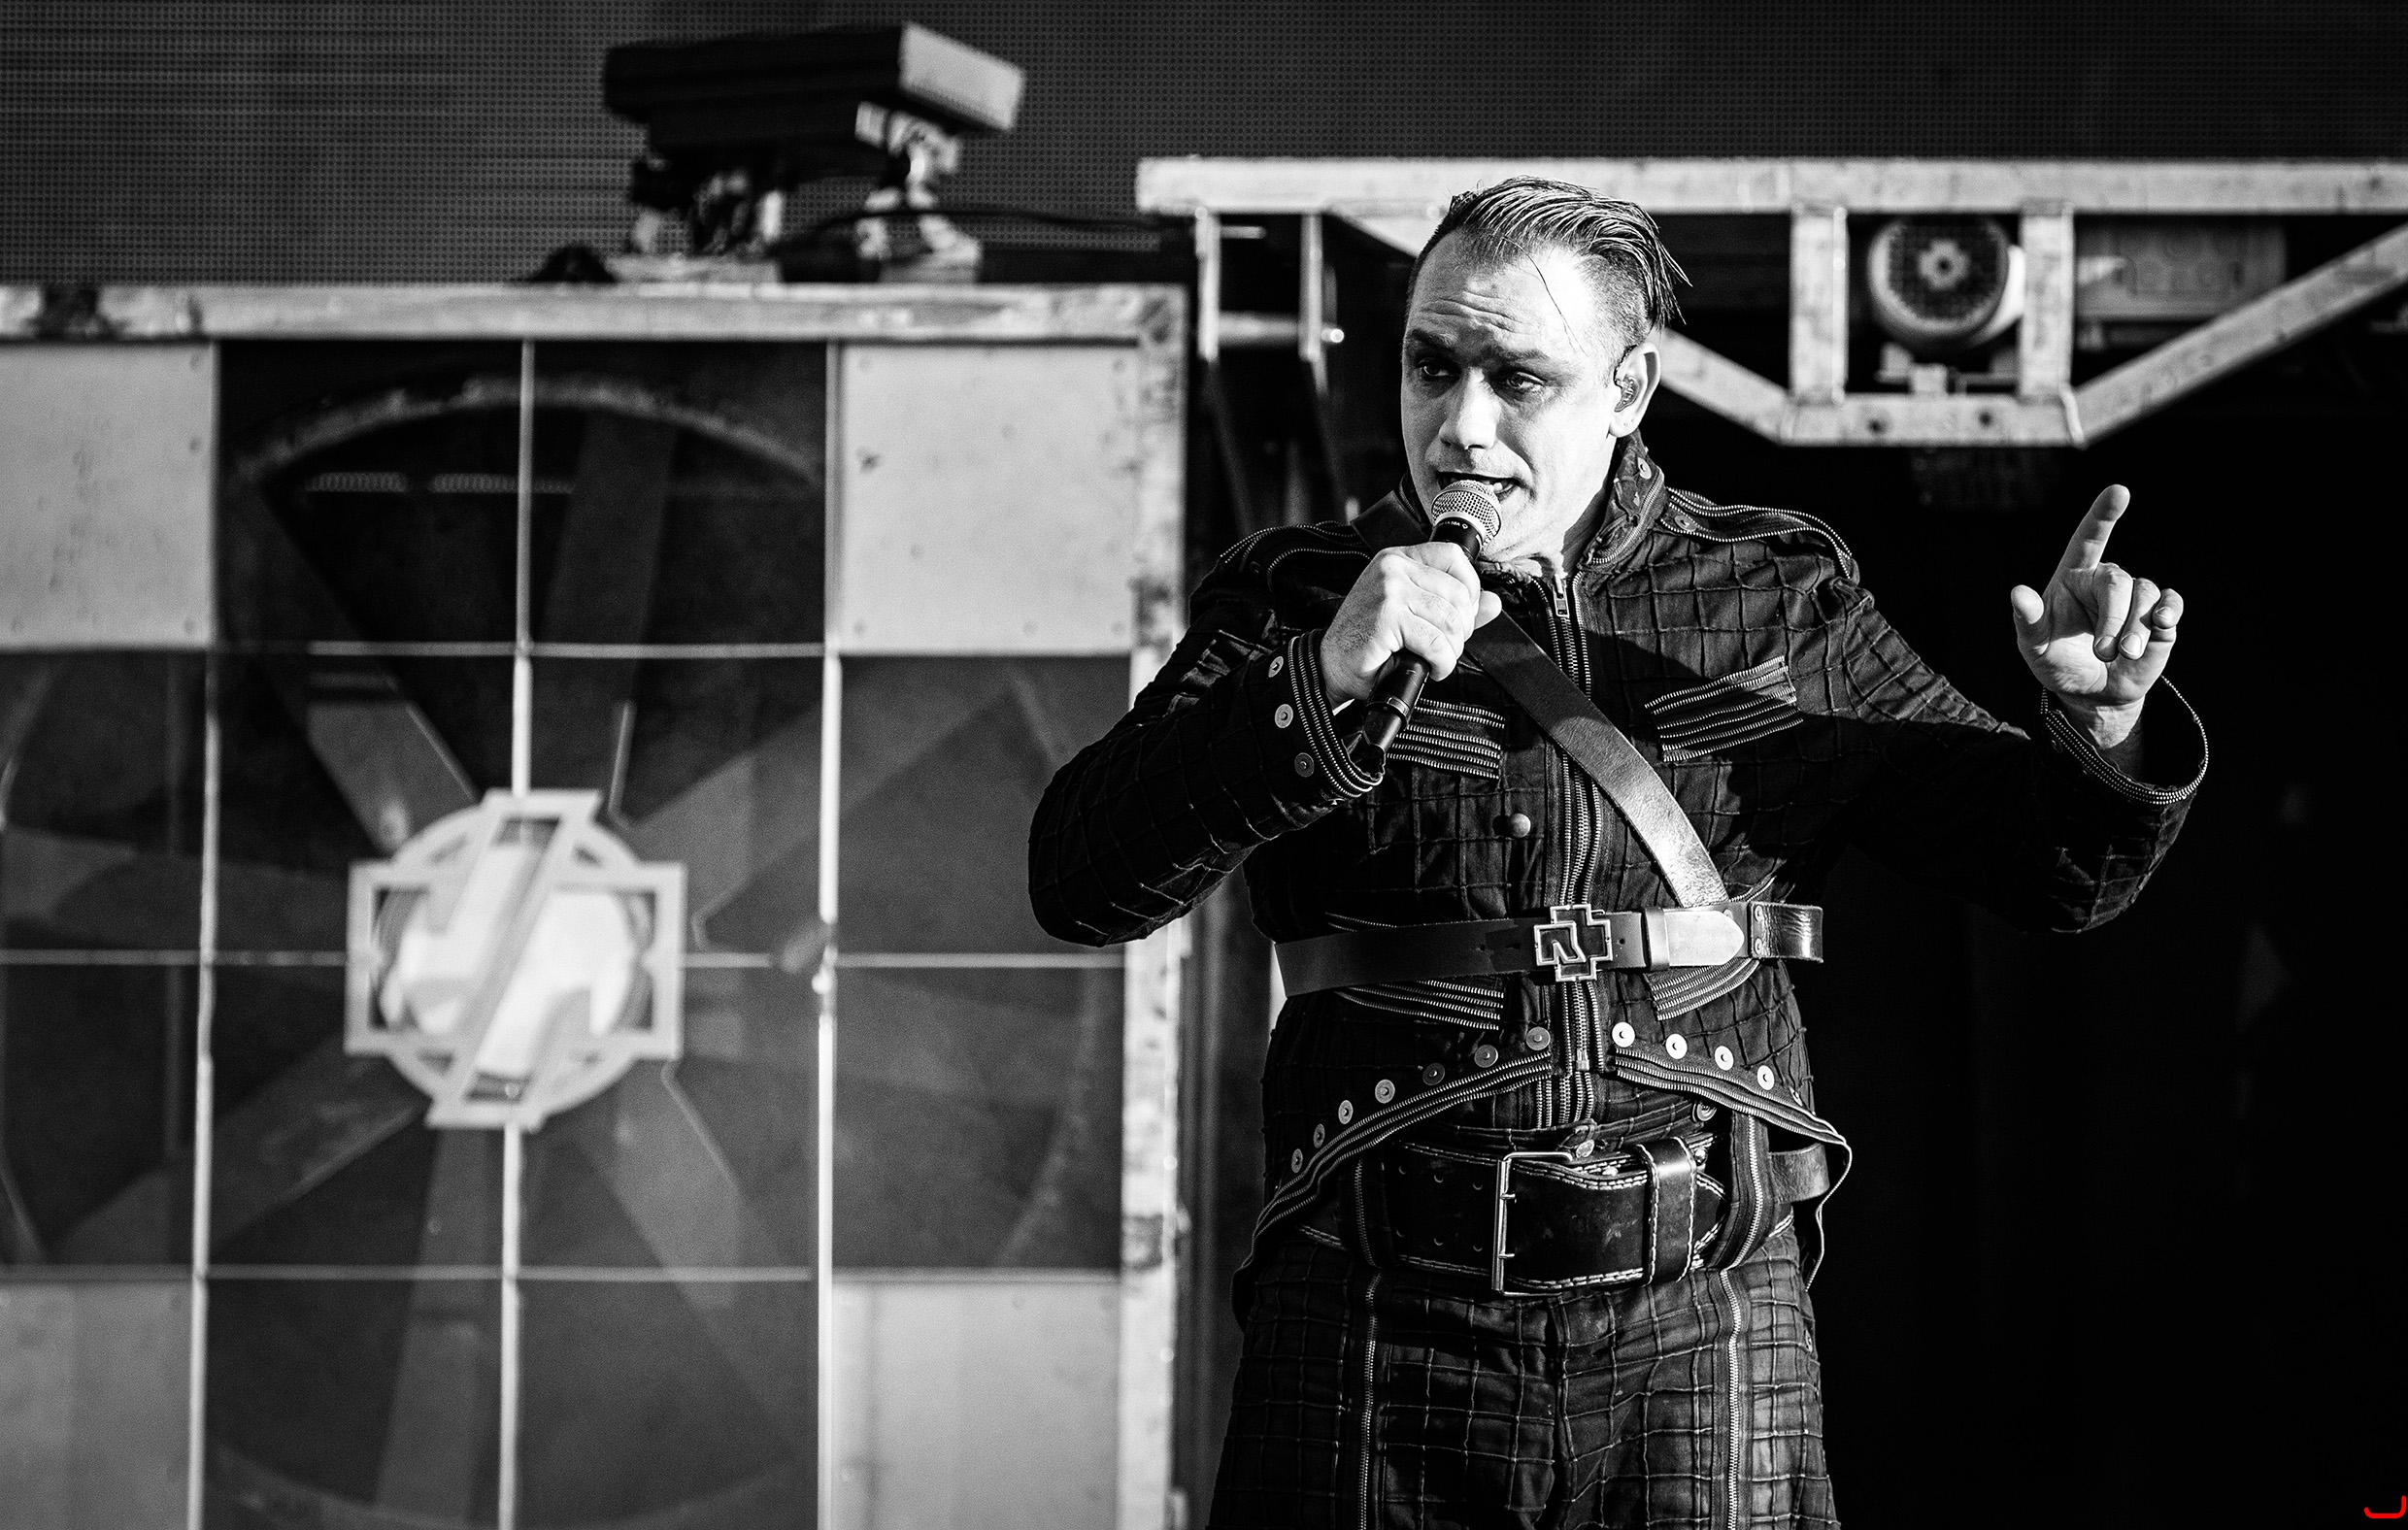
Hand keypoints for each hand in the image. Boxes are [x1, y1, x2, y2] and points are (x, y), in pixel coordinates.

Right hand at [1319, 544, 1502, 705]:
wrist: (1331, 665)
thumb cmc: (1369, 641)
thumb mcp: (1413, 614)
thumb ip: (1453, 606)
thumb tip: (1494, 604)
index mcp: (1399, 560)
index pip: (1453, 556)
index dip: (1470, 587)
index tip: (1463, 615)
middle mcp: (1393, 569)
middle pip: (1459, 593)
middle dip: (1461, 629)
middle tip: (1444, 647)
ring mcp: (1389, 590)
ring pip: (1450, 620)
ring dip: (1451, 650)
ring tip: (1436, 660)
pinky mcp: (1387, 617)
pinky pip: (1435, 642)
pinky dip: (1441, 662)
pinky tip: (1430, 668)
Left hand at [2009, 485, 2182, 749]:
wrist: (2090, 692)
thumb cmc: (2056, 662)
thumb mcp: (2034, 646)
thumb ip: (2027, 620)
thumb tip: (2018, 592)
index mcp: (2073, 577)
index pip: (2088, 537)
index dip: (2103, 514)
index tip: (2119, 491)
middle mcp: (2106, 580)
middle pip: (2119, 582)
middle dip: (2114, 619)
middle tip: (2104, 652)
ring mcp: (2135, 598)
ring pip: (2147, 594)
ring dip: (2137, 627)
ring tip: (2124, 654)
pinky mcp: (2159, 618)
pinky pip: (2171, 604)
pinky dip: (2169, 613)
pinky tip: (2163, 625)